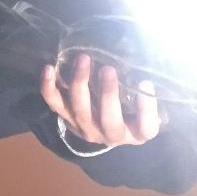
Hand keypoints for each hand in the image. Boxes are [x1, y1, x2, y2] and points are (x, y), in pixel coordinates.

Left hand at [40, 53, 160, 146]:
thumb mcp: (144, 103)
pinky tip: (49, 69)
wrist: (107, 126)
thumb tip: (143, 62)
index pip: (146, 127)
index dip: (147, 108)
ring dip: (80, 84)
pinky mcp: (68, 118)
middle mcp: (111, 135)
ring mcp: (86, 128)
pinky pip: (56, 105)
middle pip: (109, 121)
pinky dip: (49, 88)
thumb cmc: (133, 109)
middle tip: (108, 69)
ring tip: (83, 59)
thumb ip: (144, 90)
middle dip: (108, 95)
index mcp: (137, 132)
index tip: (146, 83)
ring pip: (80, 111)